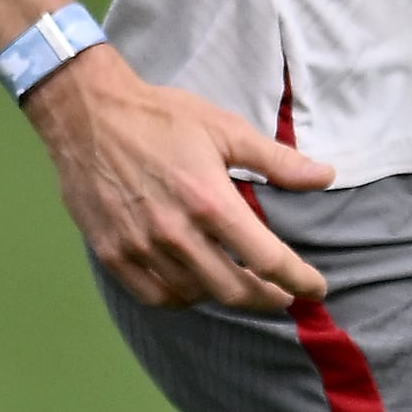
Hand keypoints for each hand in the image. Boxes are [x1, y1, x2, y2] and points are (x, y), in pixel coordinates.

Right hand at [28, 52, 336, 311]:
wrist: (86, 113)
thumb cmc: (160, 118)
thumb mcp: (226, 129)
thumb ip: (277, 160)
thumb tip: (326, 176)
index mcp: (209, 201)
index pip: (267, 259)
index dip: (299, 279)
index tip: (316, 288)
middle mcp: (175, 232)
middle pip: (233, 290)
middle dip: (267, 298)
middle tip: (283, 294)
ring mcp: (138, 247)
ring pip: (195, 295)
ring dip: (226, 296)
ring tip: (242, 285)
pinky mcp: (110, 253)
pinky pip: (154, 295)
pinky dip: (182, 298)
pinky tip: (195, 286)